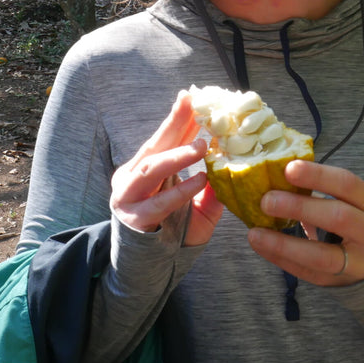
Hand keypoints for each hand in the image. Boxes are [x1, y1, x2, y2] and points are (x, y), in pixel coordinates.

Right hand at [110, 92, 224, 246]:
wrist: (147, 266)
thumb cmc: (173, 230)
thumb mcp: (196, 204)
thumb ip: (211, 186)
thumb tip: (236, 162)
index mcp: (143, 169)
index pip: (163, 138)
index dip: (178, 118)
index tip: (192, 96)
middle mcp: (130, 178)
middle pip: (154, 145)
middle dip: (174, 124)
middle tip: (194, 106)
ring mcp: (128, 198)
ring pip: (151, 168)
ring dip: (177, 155)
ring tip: (203, 145)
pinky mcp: (135, 219)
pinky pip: (159, 202)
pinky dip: (181, 190)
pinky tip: (200, 180)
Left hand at [247, 160, 363, 285]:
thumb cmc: (356, 221)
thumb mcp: (352, 202)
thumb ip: (324, 189)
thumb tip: (276, 174)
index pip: (349, 184)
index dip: (318, 175)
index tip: (288, 169)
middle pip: (340, 217)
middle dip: (300, 207)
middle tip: (266, 201)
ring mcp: (360, 263)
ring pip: (323, 256)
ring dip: (284, 244)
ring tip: (255, 233)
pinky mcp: (340, 283)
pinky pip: (308, 273)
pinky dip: (282, 259)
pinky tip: (262, 246)